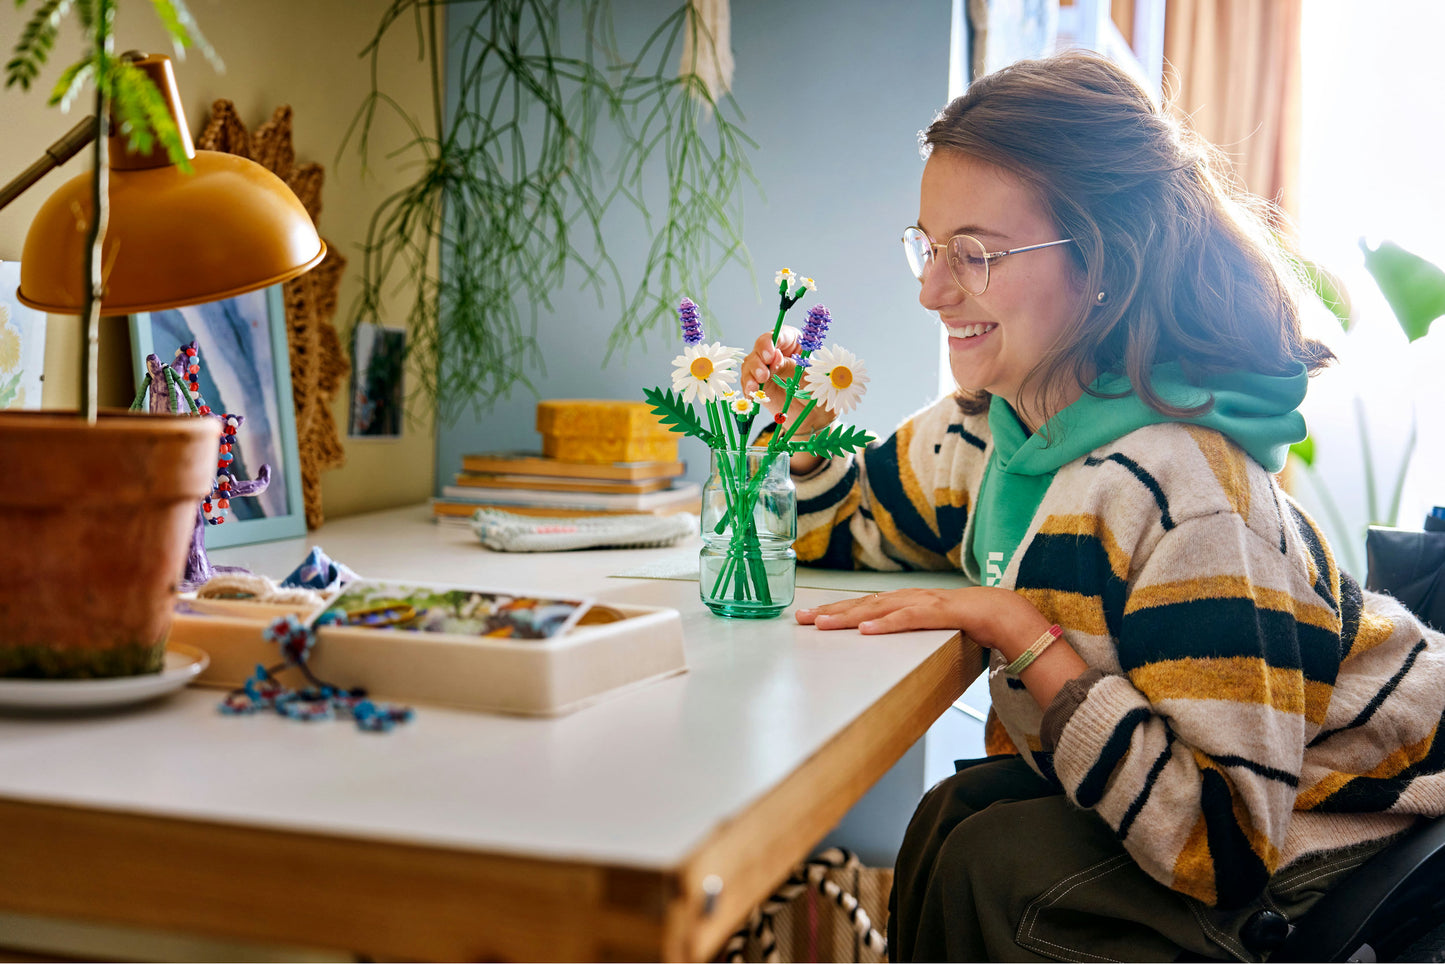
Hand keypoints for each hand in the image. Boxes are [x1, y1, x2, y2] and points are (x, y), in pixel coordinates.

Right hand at [740, 328, 836, 437]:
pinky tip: (752, 394)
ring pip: (751, 363)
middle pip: (761, 347)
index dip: (772, 342)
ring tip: (756, 386)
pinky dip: (748, 387)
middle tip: (764, 374)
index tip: (771, 355)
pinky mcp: (759, 384)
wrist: (815, 415)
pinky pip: (748, 382)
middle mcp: (778, 352)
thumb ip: (791, 366)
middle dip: (759, 359)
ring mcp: (766, 367)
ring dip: (751, 374)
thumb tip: (775, 358)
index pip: (780, 334)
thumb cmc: (818, 391)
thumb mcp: (808, 376)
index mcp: (794, 343)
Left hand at [797, 587, 1087, 707]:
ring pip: (880, 608)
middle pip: (864, 604)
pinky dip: (887, 623)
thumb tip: (884, 648)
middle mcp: (912, 598)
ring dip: (849, 615)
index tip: (809, 618)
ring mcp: (926, 603)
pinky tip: (865, 629)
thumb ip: (910, 637)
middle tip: (801, 618)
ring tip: (823, 623)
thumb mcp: (932, 633)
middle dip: (831, 611)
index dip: (836, 611)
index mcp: (908, 604)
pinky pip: (910, 618)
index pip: (865, 607)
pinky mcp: (943, 612)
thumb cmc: (972, 626)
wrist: (1011, 615)